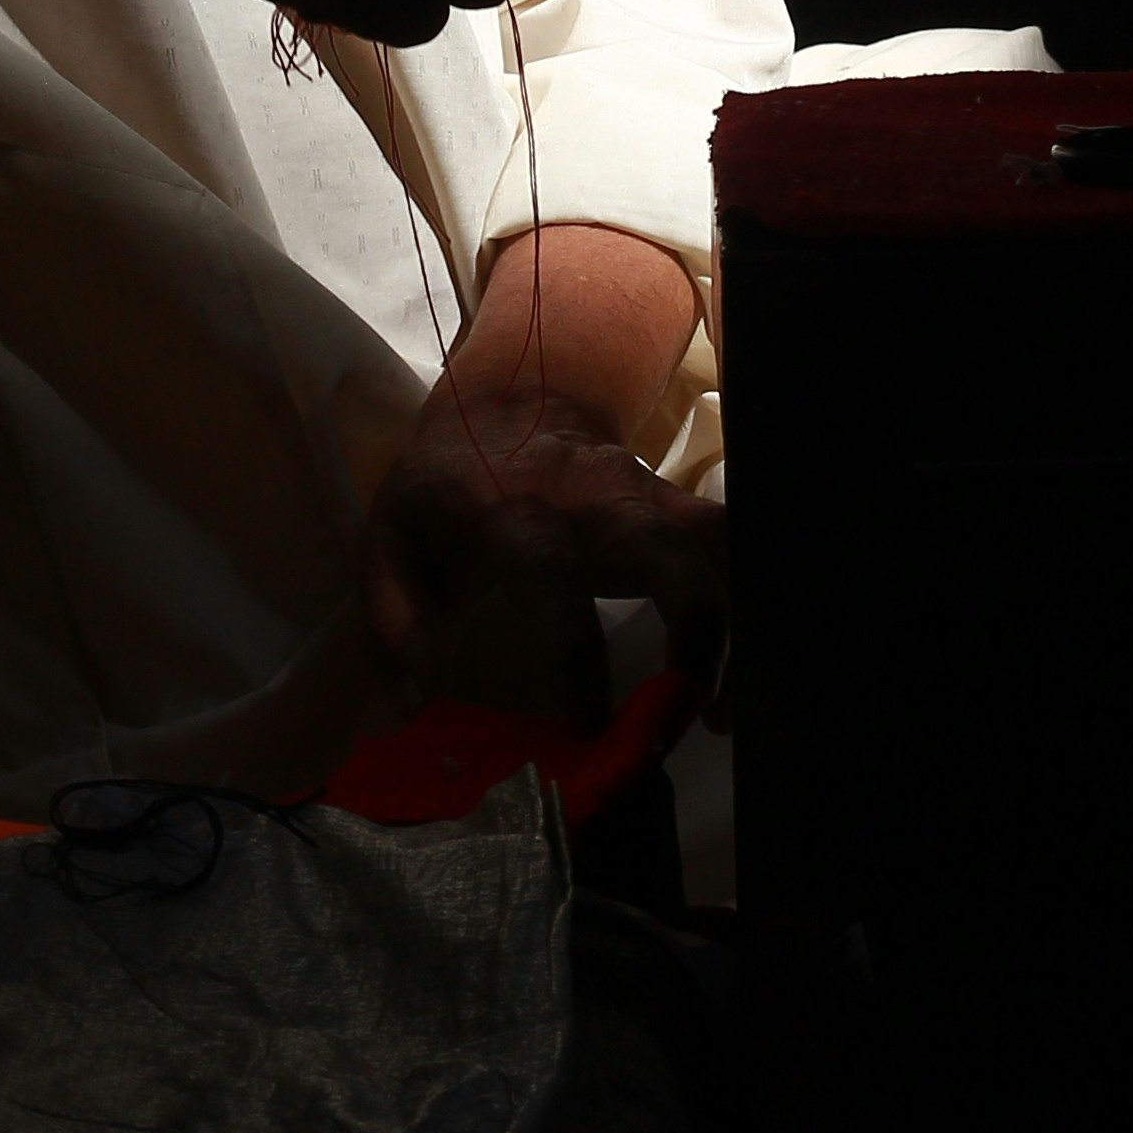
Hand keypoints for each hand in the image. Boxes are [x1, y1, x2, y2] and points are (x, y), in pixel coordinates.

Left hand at [365, 214, 723, 719]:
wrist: (502, 402)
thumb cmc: (442, 486)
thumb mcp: (390, 531)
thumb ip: (390, 609)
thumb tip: (409, 700)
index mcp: (516, 507)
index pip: (554, 564)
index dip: (571, 649)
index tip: (581, 727)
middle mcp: (594, 495)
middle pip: (665, 547)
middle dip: (690, 638)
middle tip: (677, 731)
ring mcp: (645, 494)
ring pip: (714, 544)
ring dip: (730, 628)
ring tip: (720, 718)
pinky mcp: (675, 506)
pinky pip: (728, 548)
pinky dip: (742, 610)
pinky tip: (725, 694)